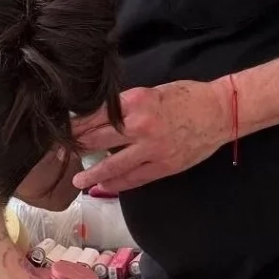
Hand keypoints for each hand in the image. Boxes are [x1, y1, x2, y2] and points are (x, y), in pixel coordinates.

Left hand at [71, 79, 232, 192]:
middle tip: (58, 155)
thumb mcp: (150, 94)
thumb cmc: (185, 98)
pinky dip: (116, 183)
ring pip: (112, 166)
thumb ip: (124, 108)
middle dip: (75, 148)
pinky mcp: (162, 167)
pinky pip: (132, 179)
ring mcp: (151, 150)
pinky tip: (104, 185)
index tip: (59, 132)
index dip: (75, 126)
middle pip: (97, 140)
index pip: (95, 116)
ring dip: (91, 174)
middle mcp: (140, 126)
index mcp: (135, 103)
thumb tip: (94, 119)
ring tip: (78, 181)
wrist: (220, 111)